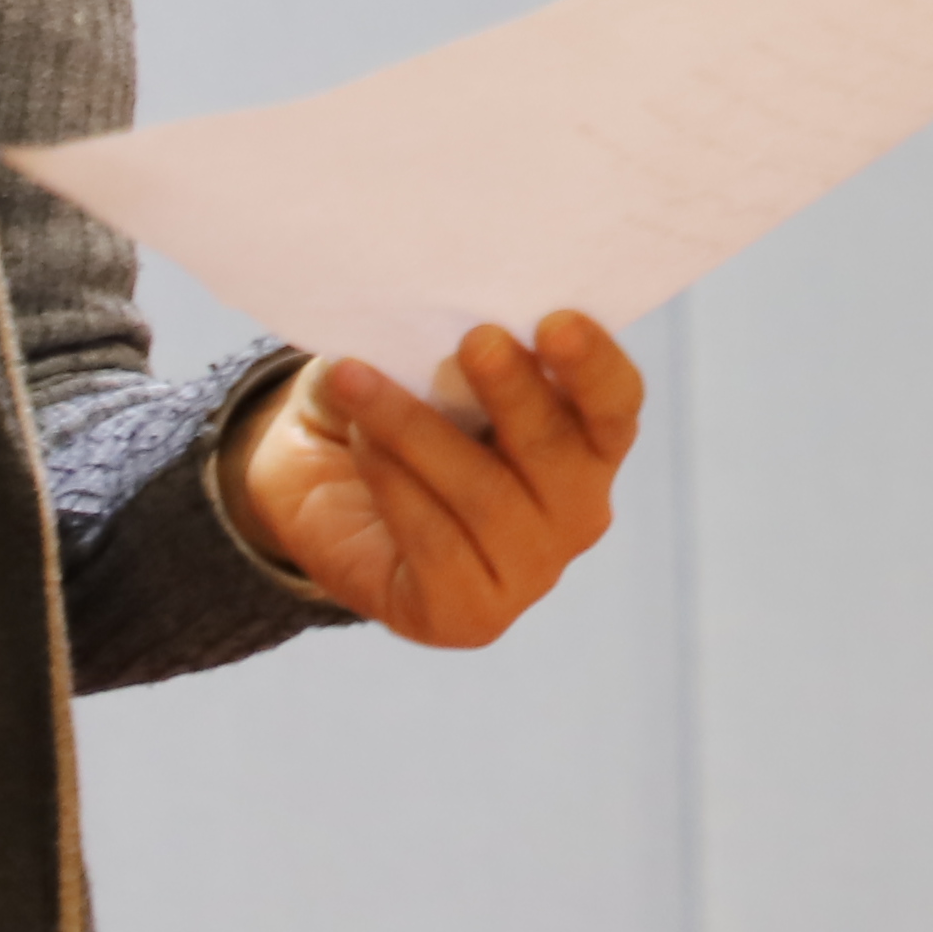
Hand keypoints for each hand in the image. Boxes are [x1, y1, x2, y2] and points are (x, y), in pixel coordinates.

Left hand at [220, 314, 646, 649]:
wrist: (317, 483)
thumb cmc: (394, 402)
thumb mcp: (422, 359)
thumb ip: (449, 345)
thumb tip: (439, 315)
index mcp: (588, 440)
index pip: (615, 405)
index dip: (594, 366)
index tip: (556, 322)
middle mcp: (576, 511)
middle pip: (559, 453)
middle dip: (516, 394)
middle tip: (475, 339)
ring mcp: (530, 571)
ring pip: (486, 496)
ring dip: (416, 429)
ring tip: (356, 379)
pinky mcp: (470, 616)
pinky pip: (435, 541)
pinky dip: (391, 480)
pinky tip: (358, 441)